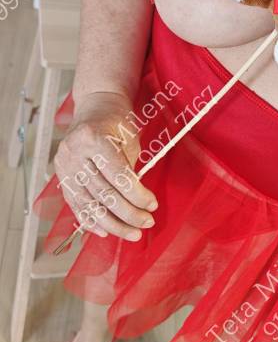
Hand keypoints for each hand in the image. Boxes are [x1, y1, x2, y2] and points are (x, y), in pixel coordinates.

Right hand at [54, 91, 157, 240]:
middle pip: (103, 193)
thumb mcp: (129, 141)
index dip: (137, 195)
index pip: (118, 175)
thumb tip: (139, 205)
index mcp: (94, 138)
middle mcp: (74, 152)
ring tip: (132, 233)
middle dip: (128, 214)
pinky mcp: (60, 176)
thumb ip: (130, 171)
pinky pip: (75, 204)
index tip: (152, 206)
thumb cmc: (117, 123)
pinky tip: (105, 232)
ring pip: (89, 203)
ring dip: (112, 224)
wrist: (95, 108)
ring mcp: (64, 165)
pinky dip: (90, 220)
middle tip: (146, 223)